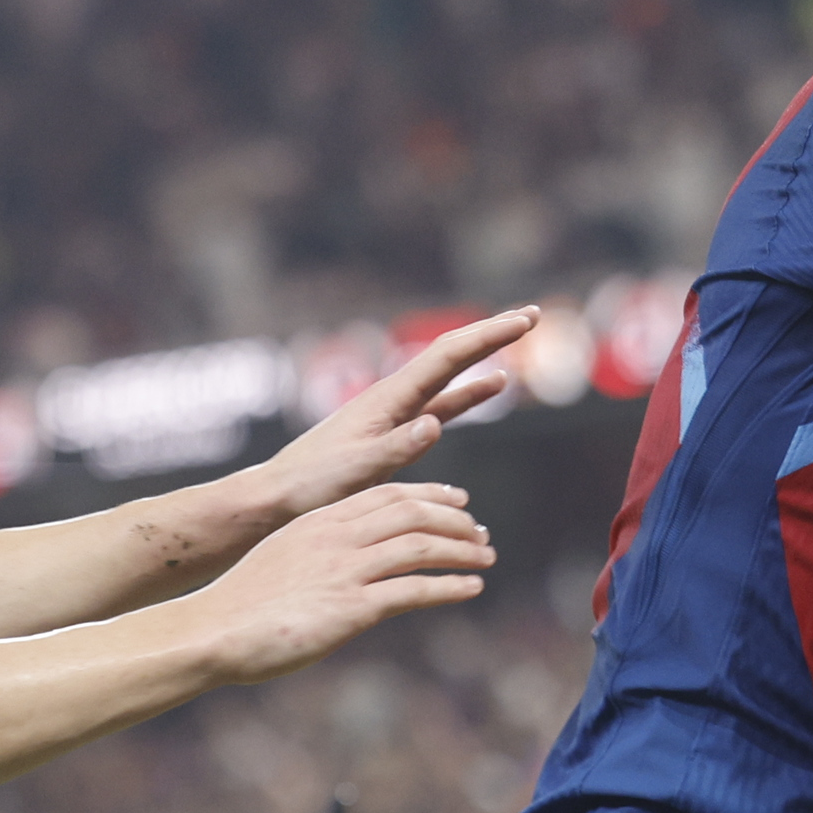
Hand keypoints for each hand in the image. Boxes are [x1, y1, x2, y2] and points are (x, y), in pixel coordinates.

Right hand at [189, 486, 491, 681]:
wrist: (213, 632)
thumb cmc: (241, 605)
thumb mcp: (283, 560)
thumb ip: (318, 553)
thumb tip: (343, 565)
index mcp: (319, 521)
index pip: (387, 493)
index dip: (429, 494)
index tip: (457, 501)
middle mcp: (335, 537)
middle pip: (411, 512)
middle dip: (454, 520)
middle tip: (480, 534)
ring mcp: (344, 570)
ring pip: (420, 545)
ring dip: (461, 551)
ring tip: (486, 559)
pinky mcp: (352, 608)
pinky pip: (414, 589)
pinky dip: (449, 586)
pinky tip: (471, 589)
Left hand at [226, 310, 537, 533]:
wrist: (277, 497)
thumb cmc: (311, 487)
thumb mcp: (357, 471)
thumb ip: (397, 448)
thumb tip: (435, 424)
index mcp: (388, 398)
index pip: (447, 356)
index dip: (489, 337)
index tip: (525, 321)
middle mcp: (393, 395)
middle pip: (452, 353)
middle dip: (492, 333)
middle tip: (534, 316)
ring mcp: (395, 411)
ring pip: (451, 373)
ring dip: (486, 355)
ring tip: (519, 335)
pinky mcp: (395, 431)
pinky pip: (444, 402)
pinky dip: (471, 390)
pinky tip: (493, 384)